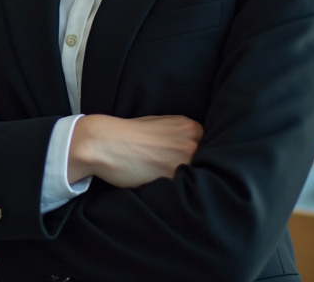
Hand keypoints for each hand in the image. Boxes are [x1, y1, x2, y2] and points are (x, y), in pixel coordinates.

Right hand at [68, 114, 202, 188]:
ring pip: (195, 177)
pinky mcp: (172, 178)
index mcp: (190, 127)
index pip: (208, 147)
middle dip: (192, 167)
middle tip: (170, 169)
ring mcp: (184, 160)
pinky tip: (159, 182)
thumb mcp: (160, 123)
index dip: (197, 156)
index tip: (184, 160)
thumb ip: (180, 134)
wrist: (105, 142)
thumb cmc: (128, 133)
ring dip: (185, 180)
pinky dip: (174, 189)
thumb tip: (195, 148)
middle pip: (205, 162)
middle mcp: (191, 142)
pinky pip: (182, 188)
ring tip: (164, 176)